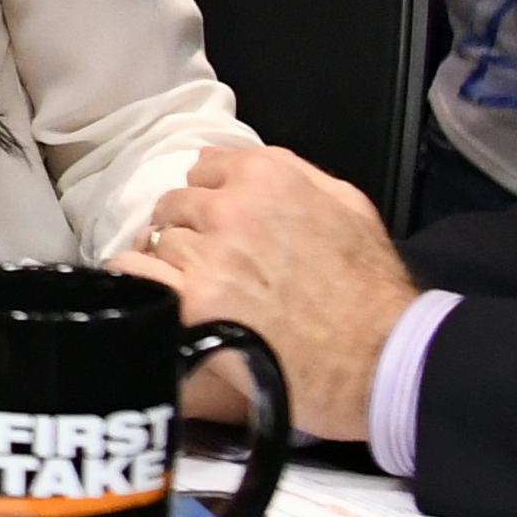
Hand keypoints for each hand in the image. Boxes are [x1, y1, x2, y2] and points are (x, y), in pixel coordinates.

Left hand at [114, 143, 413, 442]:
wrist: (379, 358)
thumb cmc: (371, 287)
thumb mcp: (348, 206)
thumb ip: (289, 172)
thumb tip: (217, 159)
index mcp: (267, 177)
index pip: (204, 168)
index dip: (212, 196)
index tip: (222, 223)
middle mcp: (228, 209)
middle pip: (176, 206)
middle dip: (190, 228)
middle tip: (213, 261)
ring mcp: (206, 257)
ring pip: (159, 242)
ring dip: (175, 262)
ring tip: (201, 288)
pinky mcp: (190, 305)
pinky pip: (136, 275)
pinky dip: (143, 282)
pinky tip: (161, 296)